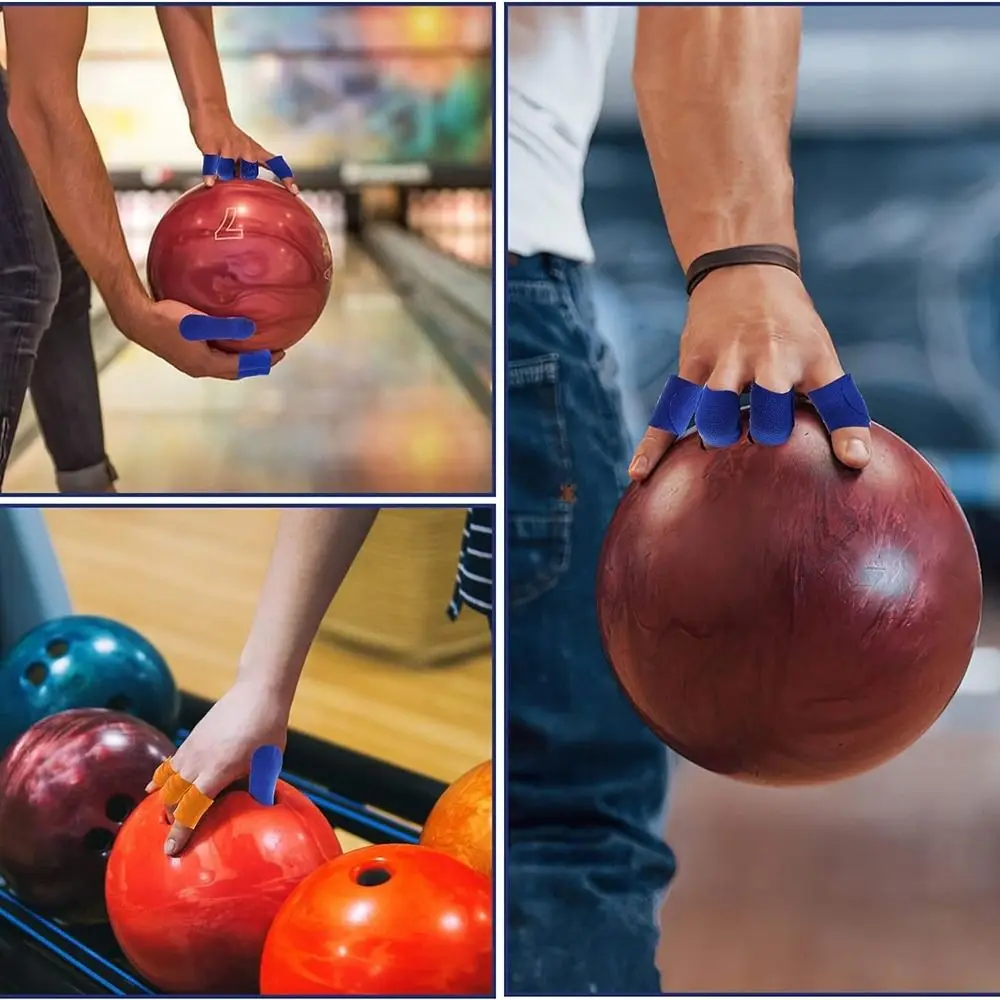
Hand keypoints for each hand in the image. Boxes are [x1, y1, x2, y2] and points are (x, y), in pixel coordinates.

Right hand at [117, 298, 283, 378]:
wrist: (136, 319)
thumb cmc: (166, 319)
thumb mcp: (200, 321)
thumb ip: (227, 326)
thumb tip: (252, 329)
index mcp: (207, 365)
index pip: (243, 367)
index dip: (263, 361)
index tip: (281, 351)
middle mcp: (200, 369)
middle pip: (236, 371)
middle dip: (256, 363)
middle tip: (273, 353)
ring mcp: (191, 363)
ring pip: (225, 366)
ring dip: (242, 359)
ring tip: (256, 349)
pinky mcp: (184, 354)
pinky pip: (215, 358)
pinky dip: (229, 353)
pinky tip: (230, 340)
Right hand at [147, 678, 290, 854]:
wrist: (257, 693)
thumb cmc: (267, 730)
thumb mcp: (268, 764)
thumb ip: (258, 789)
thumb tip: (259, 811)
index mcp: (216, 773)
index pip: (191, 810)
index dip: (180, 832)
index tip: (170, 850)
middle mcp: (197, 763)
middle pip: (173, 799)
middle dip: (170, 819)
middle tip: (173, 836)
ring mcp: (190, 749)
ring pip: (167, 782)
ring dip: (165, 801)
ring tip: (165, 817)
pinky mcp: (190, 739)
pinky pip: (169, 765)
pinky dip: (160, 779)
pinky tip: (153, 787)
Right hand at [190, 107, 297, 192]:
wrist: (212, 111)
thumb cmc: (230, 138)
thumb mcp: (246, 151)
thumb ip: (249, 171)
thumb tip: (251, 194)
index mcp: (256, 151)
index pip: (276, 164)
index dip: (286, 177)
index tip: (295, 192)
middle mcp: (246, 150)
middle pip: (249, 174)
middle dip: (243, 178)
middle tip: (235, 176)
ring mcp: (229, 148)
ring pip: (229, 171)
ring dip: (224, 176)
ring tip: (217, 176)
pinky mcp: (212, 146)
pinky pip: (211, 164)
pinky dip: (210, 174)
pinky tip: (210, 183)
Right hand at [629, 265, 871, 480]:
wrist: (743, 269)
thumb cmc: (790, 328)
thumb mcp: (821, 356)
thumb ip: (836, 407)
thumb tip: (858, 464)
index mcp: (807, 356)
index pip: (833, 395)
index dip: (844, 427)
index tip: (853, 460)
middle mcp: (768, 356)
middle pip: (769, 404)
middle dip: (767, 432)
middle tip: (763, 450)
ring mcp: (726, 359)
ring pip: (715, 405)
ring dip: (717, 434)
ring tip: (713, 456)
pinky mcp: (692, 364)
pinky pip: (671, 409)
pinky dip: (654, 442)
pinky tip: (639, 473)